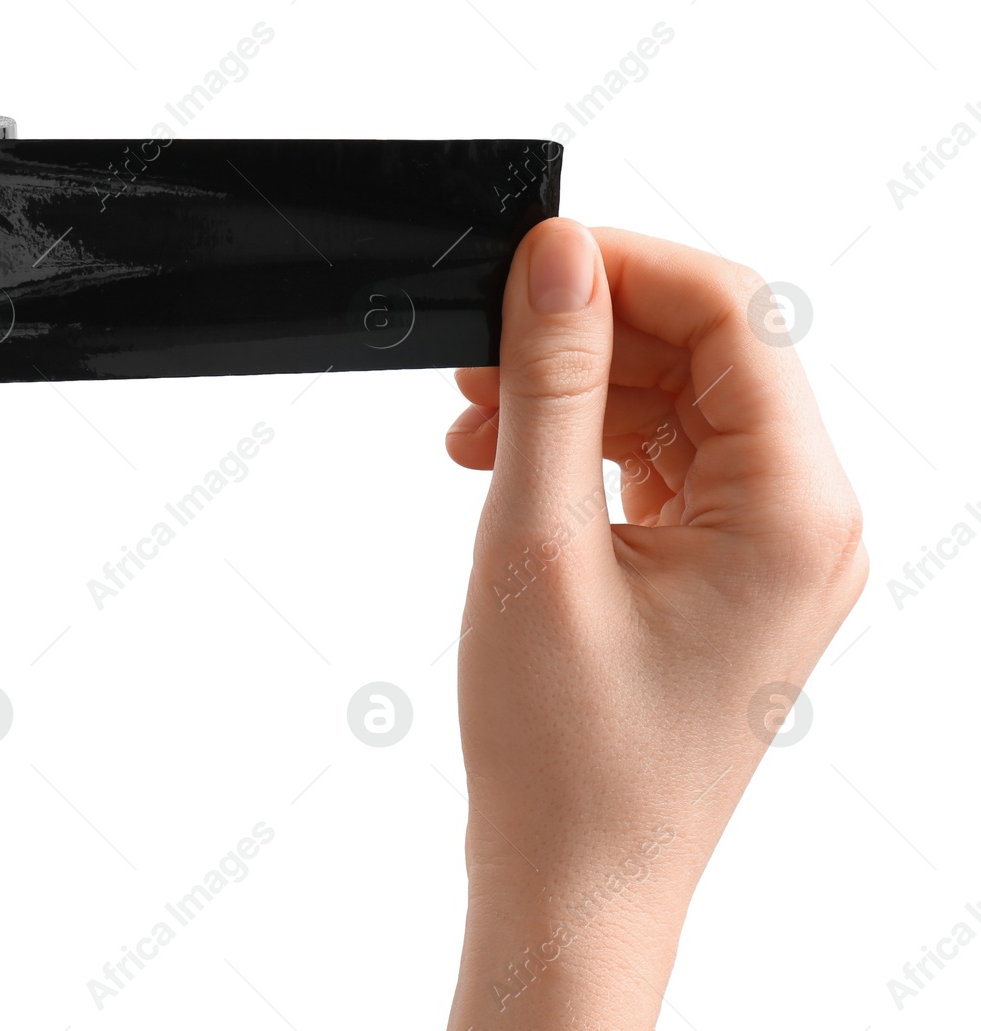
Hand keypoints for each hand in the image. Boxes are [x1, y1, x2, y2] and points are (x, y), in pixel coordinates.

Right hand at [442, 219, 866, 1027]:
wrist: (576, 882)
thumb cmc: (567, 755)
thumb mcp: (538, 544)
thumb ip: (551, 387)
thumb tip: (559, 260)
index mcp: (796, 509)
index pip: (732, 315)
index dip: (624, 267)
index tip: (528, 260)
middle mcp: (808, 522)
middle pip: (709, 356)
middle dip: (588, 335)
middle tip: (481, 350)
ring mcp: (771, 552)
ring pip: (680, 409)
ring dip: (577, 394)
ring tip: (476, 420)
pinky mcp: (727, 576)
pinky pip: (668, 468)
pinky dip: (587, 450)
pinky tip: (507, 463)